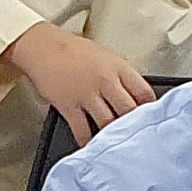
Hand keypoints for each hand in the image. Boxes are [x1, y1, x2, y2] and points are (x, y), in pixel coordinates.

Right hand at [6, 23, 155, 142]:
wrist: (42, 46)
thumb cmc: (73, 50)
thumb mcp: (105, 55)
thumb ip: (121, 74)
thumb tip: (134, 94)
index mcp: (118, 67)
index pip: (144, 93)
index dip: (149, 109)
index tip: (148, 118)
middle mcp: (105, 80)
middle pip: (129, 111)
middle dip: (132, 125)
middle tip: (134, 135)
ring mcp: (87, 94)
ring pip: (108, 123)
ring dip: (111, 135)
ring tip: (114, 143)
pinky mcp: (69, 105)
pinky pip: (82, 130)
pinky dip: (87, 140)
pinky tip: (90, 144)